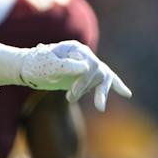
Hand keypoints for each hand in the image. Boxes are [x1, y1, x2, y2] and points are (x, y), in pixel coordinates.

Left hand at [0, 40, 130, 110]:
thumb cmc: (36, 65)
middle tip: (70, 98)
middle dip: (86, 87)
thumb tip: (86, 67)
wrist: (29, 68)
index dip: (84, 82)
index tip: (71, 95)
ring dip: (101, 93)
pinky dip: (117, 86)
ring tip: (100, 108)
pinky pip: (106, 81)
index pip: (90, 65)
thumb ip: (65, 65)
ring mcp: (87, 65)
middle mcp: (84, 56)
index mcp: (75, 49)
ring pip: (103, 78)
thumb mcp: (47, 65)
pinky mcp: (87, 77)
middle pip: (98, 72)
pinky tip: (128, 94)